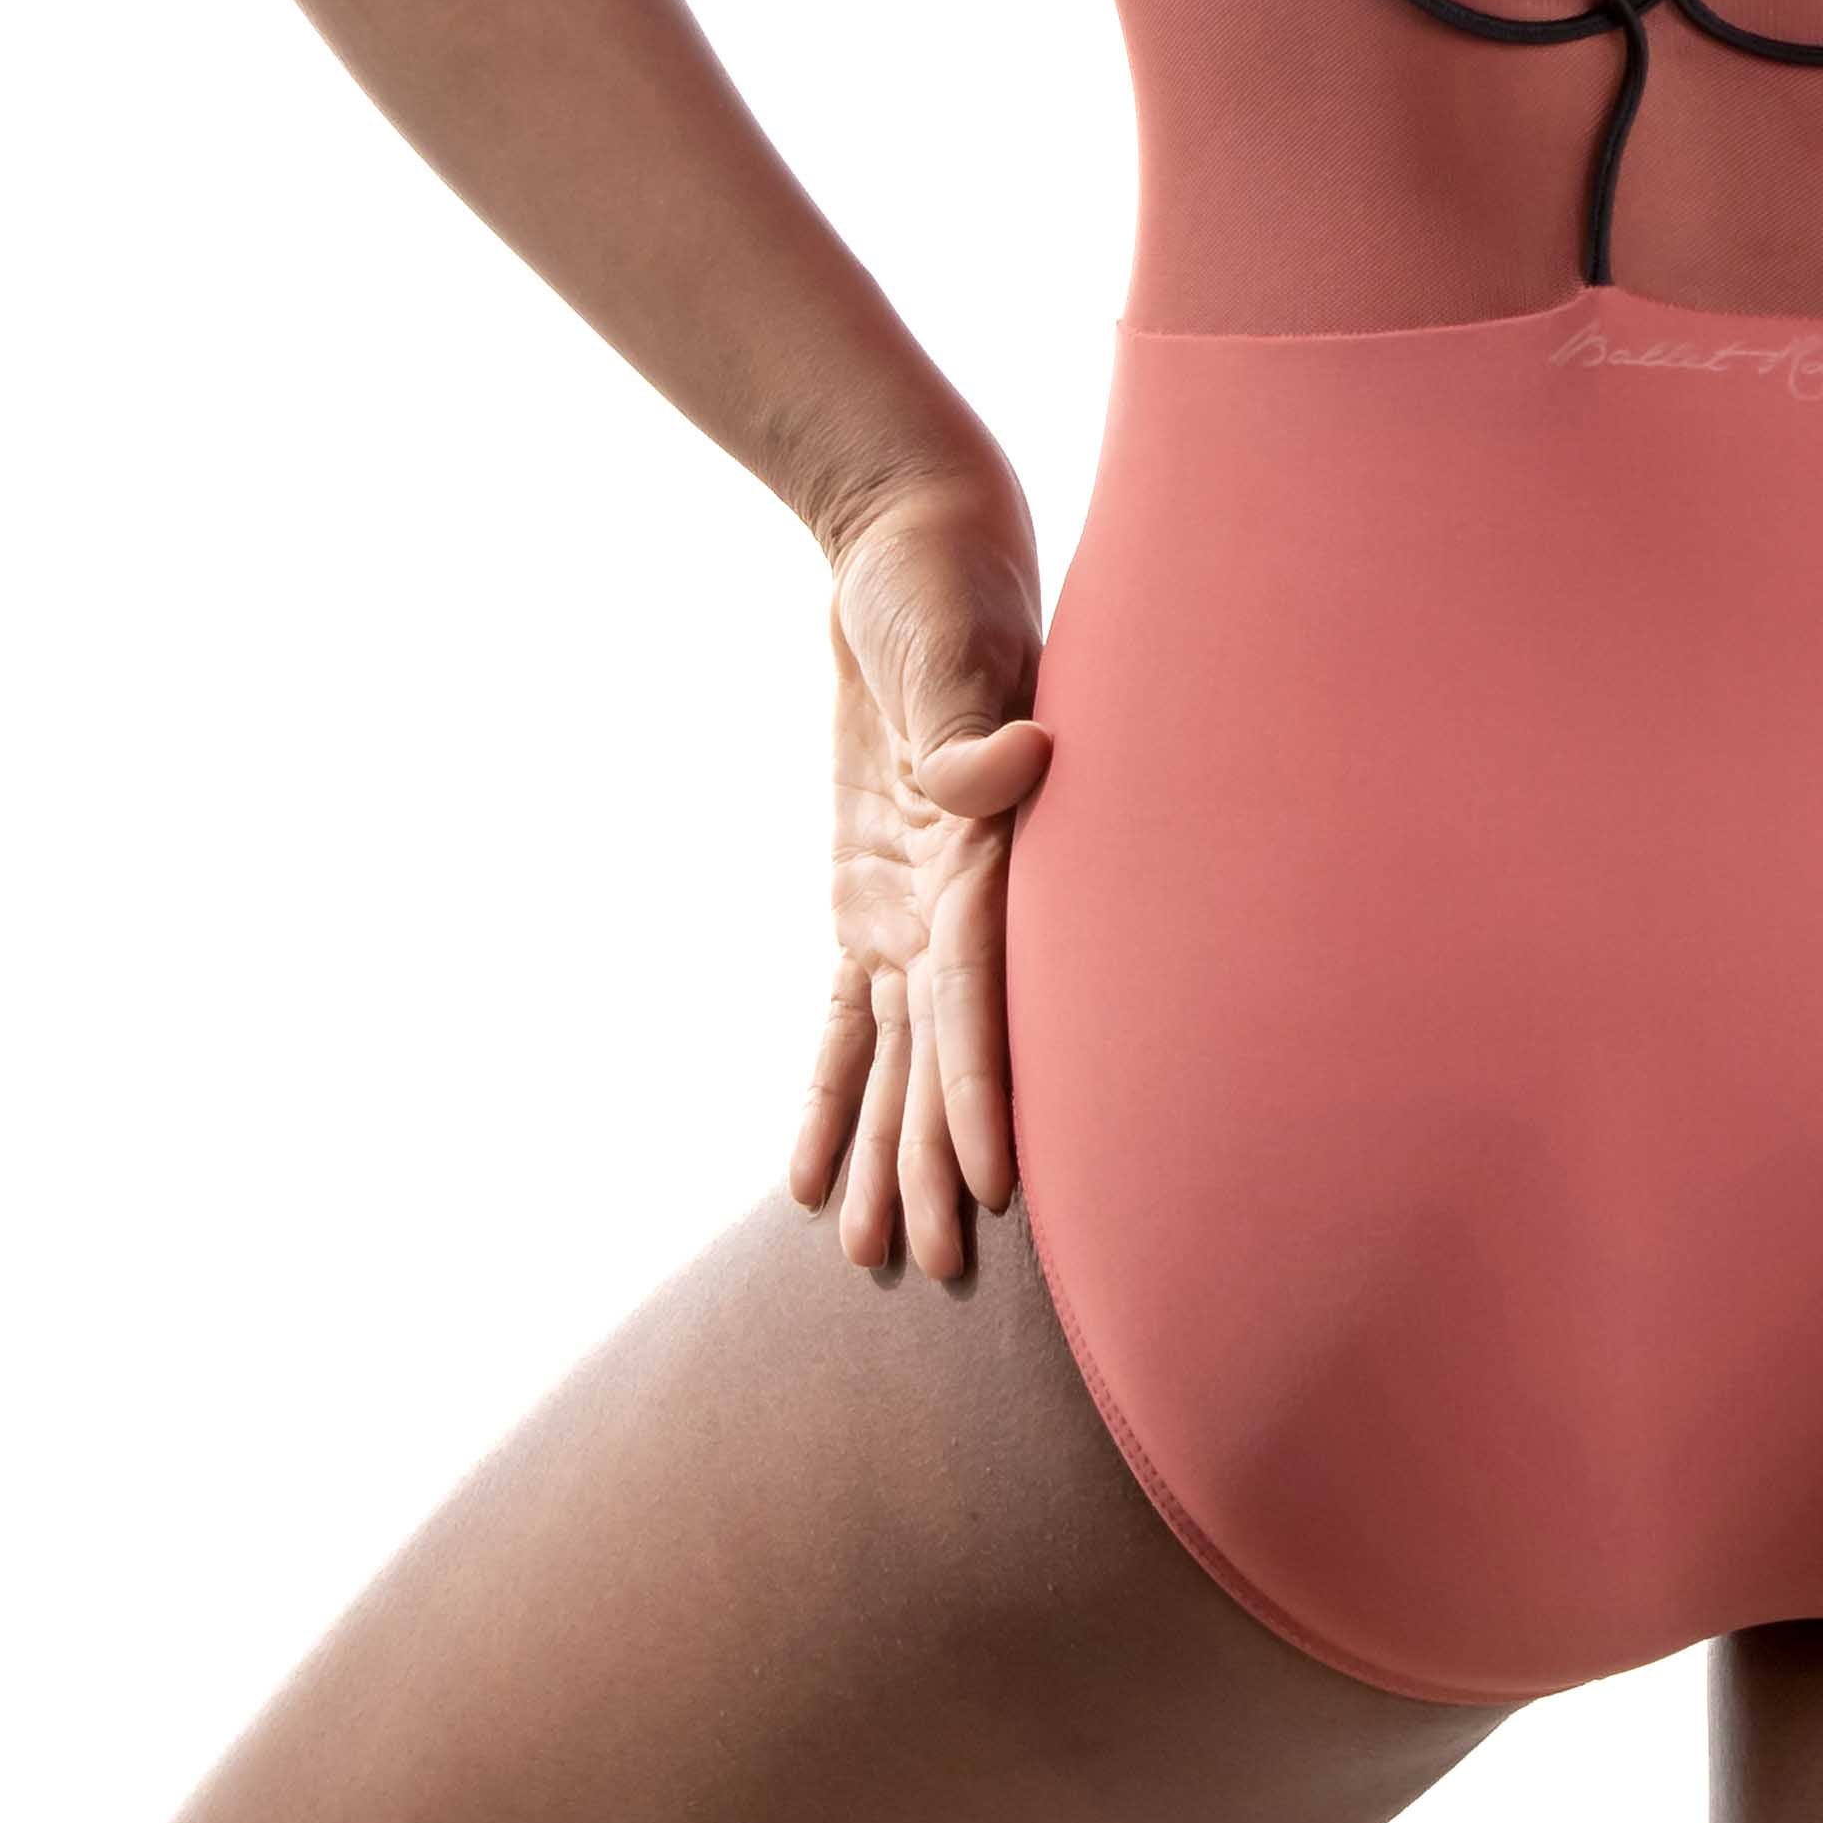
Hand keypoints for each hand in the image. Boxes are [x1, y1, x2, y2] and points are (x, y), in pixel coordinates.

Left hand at [788, 468, 1049, 1280]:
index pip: (985, 993)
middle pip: (945, 1054)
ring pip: (897, 1059)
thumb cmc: (948, 586)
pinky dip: (830, 1091)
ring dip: (887, 1154)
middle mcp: (960, 898)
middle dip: (937, 1162)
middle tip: (924, 1271)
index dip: (985, 1090)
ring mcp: (915, 905)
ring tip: (872, 1258)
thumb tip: (1014, 765)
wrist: (918, 551)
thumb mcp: (955, 639)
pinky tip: (807, 1176)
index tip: (994, 1187)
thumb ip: (971, 718)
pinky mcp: (869, 896)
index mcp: (993, 851)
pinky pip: (846, 1018)